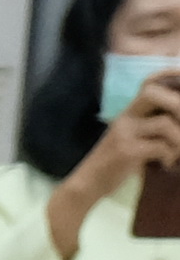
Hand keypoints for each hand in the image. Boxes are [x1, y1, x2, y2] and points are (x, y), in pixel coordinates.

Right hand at [79, 76, 179, 208]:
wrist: (88, 184)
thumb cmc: (114, 162)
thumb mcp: (130, 137)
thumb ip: (149, 125)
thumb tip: (176, 119)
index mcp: (129, 112)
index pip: (148, 83)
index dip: (168, 74)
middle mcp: (125, 118)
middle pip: (154, 93)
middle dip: (178, 104)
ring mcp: (124, 134)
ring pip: (164, 123)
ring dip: (179, 140)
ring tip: (176, 153)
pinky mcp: (126, 152)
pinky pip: (160, 146)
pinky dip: (170, 155)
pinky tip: (166, 163)